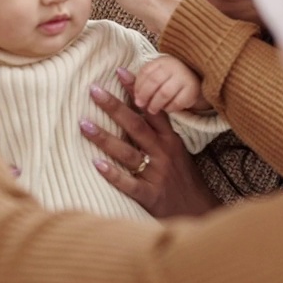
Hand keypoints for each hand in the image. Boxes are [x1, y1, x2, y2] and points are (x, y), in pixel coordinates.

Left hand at [81, 67, 220, 218]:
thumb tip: (138, 109)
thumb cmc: (183, 179)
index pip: (151, 109)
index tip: (120, 72)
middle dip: (114, 107)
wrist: (198, 210)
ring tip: (83, 124)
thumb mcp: (177, 151)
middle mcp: (163, 153)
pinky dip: (113, 174)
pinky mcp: (150, 195)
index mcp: (170, 140)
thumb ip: (159, 133)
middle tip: (93, 90)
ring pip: (128, 153)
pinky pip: (129, 183)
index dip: (136, 90)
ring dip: (105, 138)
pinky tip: (96, 164)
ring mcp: (156, 174)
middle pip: (136, 126)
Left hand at [134, 56, 203, 113]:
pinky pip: (178, 102)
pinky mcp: (193, 90)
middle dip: (144, 94)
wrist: (198, 82)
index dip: (137, 85)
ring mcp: (184, 77)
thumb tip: (118, 71)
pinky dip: (170, 107)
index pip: (146, 71)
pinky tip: (167, 109)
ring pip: (164, 93)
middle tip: (140, 104)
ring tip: (151, 109)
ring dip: (155, 103)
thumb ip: (140, 79)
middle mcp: (174, 66)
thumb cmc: (170, 81)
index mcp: (162, 61)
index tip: (134, 96)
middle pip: (154, 81)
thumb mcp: (156, 76)